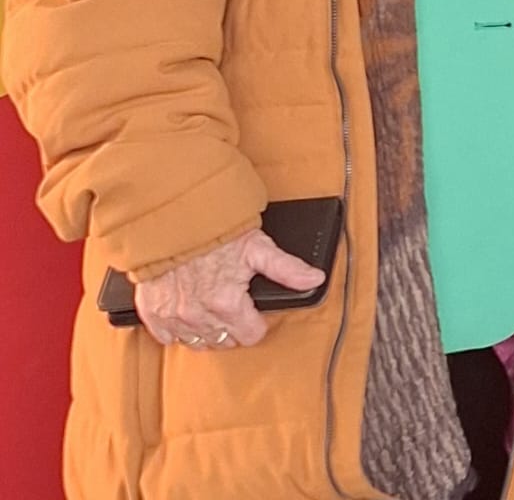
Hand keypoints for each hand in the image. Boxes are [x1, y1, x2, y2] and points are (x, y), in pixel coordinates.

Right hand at [134, 226, 325, 350]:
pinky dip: (177, 327)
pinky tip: (186, 308)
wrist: (170, 217)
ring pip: (198, 342)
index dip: (256, 320)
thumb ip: (287, 268)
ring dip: (206, 328)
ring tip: (210, 304)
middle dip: (232, 325)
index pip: (251, 335)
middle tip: (231, 300)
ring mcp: (174, 318)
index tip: (251, 306)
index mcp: (227, 304)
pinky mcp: (153, 314)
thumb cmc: (213, 229)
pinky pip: (168, 336)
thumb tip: (315, 279)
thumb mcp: (256, 245)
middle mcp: (200, 317)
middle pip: (225, 340)